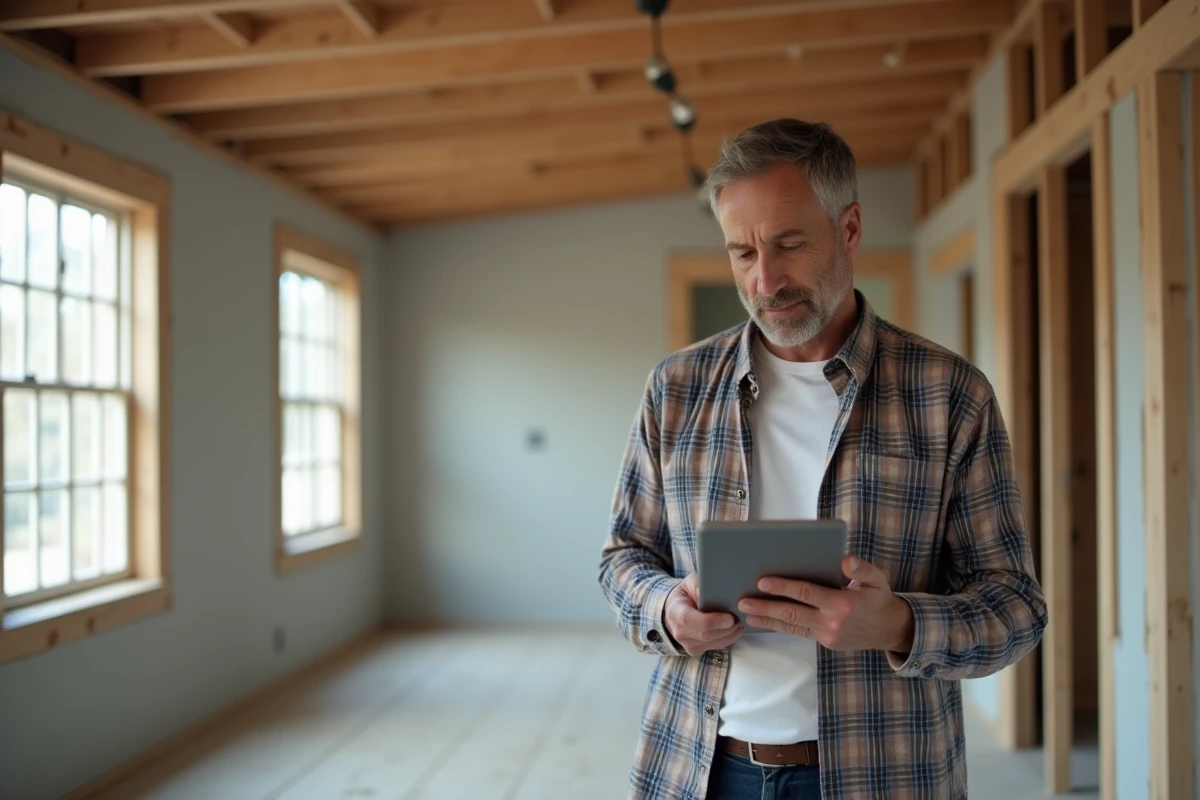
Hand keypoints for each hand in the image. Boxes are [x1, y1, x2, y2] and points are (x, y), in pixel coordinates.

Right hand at [664, 573, 744, 656]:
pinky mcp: (696, 651)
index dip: (712, 621)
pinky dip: (728, 638)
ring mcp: (687, 644)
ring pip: (714, 642)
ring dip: (730, 634)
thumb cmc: (685, 595)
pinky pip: (716, 646)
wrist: (675, 610)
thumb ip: (699, 586)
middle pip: (706, 635)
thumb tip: (713, 593)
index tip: (730, 618)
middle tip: (739, 619)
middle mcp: (679, 632)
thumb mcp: (690, 583)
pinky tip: (734, 629)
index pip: (691, 620)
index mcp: (675, 612)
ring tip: (739, 622)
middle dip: (726, 629)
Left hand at [737, 556, 914, 652]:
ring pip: (792, 626)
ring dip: (767, 619)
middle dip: (766, 607)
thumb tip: (845, 559)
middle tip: (743, 601)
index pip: (806, 593)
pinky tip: (764, 621)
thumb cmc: (880, 599)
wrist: (890, 630)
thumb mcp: (878, 579)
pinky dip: (780, 626)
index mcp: (842, 603)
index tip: (762, 581)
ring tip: (746, 614)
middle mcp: (832, 621)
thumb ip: (861, 568)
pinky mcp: (825, 642)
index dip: (783, 587)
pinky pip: (799, 632)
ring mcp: (827, 635)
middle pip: (793, 613)